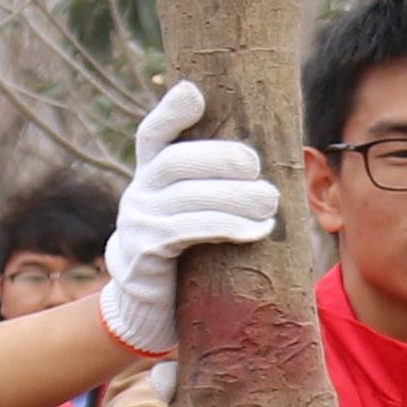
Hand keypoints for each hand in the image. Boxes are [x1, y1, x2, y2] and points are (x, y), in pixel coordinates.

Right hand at [97, 81, 275, 358]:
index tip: (194, 93)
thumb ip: (210, 186)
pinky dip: (225, 227)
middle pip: (176, 160)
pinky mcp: (145, 254)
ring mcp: (137, 222)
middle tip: (258, 169)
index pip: (152, 134)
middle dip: (221, 158)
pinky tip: (254, 231)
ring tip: (268, 204)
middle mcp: (138, 192)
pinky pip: (186, 231)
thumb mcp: (189, 214)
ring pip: (186, 196)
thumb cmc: (185, 256)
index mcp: (150, 175)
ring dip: (234, 197)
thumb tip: (264, 163)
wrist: (147, 312)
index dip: (171, 111)